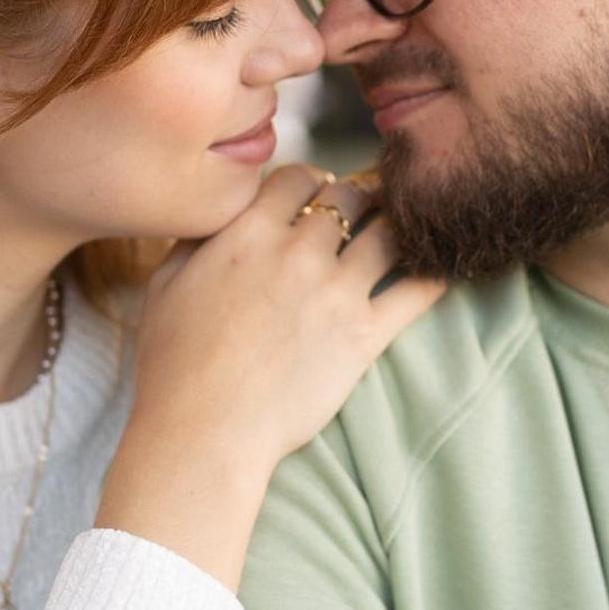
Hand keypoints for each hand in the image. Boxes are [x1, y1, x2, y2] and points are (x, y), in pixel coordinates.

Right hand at [97, 166, 441, 588]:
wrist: (202, 431)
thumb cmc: (173, 367)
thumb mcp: (165, 287)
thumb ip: (195, 239)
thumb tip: (218, 217)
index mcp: (247, 234)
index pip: (297, 178)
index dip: (307, 185)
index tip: (311, 202)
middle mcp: (297, 253)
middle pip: (348, 196)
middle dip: (356, 199)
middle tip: (363, 212)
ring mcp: (336, 292)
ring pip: (389, 231)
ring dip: (396, 226)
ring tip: (403, 231)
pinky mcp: (364, 336)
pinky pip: (417, 291)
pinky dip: (435, 275)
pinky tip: (444, 267)